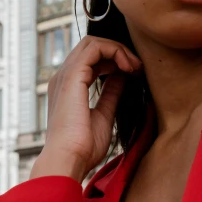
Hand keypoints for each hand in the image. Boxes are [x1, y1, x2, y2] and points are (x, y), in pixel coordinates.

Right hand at [31, 35, 142, 182]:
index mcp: (69, 87)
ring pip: (93, 43)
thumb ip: (111, 94)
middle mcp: (63, 77)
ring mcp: (66, 75)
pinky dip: (114, 52)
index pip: (92, 59)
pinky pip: (94, 48)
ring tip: (134, 66)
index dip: (115, 61)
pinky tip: (127, 67)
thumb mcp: (104, 116)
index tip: (135, 73)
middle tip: (138, 67)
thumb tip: (121, 77)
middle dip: (119, 51)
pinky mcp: (73, 76)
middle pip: (92, 46)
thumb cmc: (83, 147)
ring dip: (118, 49)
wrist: (69, 159)